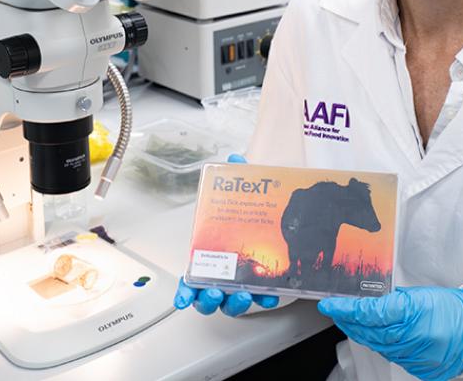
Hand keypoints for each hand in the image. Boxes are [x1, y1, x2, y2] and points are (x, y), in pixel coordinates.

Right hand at [173, 154, 280, 317]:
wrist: (279, 215)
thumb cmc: (252, 211)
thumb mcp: (245, 192)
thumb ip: (238, 174)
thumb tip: (235, 159)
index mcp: (210, 255)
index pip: (191, 279)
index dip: (185, 292)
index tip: (182, 300)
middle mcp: (223, 273)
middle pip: (208, 296)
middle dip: (210, 299)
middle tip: (217, 292)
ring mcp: (243, 283)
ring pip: (232, 303)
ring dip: (236, 303)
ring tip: (245, 295)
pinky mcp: (264, 287)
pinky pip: (261, 300)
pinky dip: (265, 301)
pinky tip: (271, 295)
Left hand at [318, 286, 462, 380]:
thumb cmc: (453, 309)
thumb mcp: (421, 296)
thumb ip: (394, 303)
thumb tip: (369, 308)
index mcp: (412, 314)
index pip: (368, 312)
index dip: (346, 309)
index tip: (330, 305)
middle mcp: (411, 338)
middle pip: (368, 332)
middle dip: (348, 321)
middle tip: (336, 312)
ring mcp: (414, 356)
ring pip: (378, 346)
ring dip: (363, 334)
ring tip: (353, 322)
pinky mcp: (418, 368)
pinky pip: (392, 356)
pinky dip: (382, 346)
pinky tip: (377, 337)